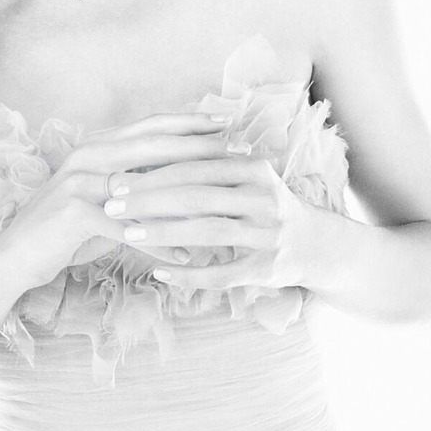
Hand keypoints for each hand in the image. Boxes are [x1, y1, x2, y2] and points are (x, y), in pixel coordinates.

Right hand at [0, 112, 244, 291]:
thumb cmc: (60, 232)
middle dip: (201, 146)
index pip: (149, 126)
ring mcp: (78, 184)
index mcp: (94, 147)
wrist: (12, 257)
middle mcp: (86, 157)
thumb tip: (178, 181)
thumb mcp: (97, 199)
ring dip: (189, 195)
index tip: (227, 122)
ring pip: (146, 185)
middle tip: (240, 146)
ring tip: (224, 201)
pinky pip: (129, 229)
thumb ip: (130, 185)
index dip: (189, 122)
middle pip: (153, 145)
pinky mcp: (74, 215)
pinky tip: (187, 255)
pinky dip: (160, 242)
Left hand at [102, 152, 317, 290]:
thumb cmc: (263, 204)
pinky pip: (222, 274)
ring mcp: (268, 236)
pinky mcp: (268, 269)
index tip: (116, 180)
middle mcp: (264, 199)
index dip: (152, 174)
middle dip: (149, 201)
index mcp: (254, 170)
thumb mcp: (244, 178)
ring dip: (163, 233)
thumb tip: (143, 156)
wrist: (318, 244)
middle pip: (197, 197)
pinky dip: (189, 274)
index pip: (194, 167)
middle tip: (111, 205)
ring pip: (207, 232)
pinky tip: (160, 272)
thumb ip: (207, 167)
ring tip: (128, 234)